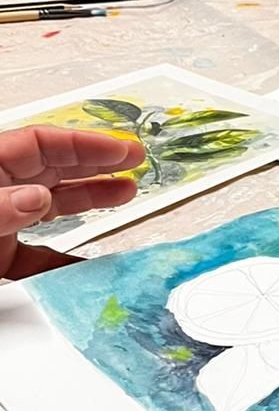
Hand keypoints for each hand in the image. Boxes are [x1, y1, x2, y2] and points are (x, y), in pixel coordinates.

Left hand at [0, 125, 143, 279]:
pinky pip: (38, 256)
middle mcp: (0, 195)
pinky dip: (64, 261)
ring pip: (51, 207)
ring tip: (125, 192)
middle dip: (97, 162)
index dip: (84, 143)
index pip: (40, 144)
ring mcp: (1, 225)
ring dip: (90, 200)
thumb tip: (39, 199)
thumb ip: (1, 208)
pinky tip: (87, 266)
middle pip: (53, 169)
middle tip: (134, 159)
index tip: (120, 150)